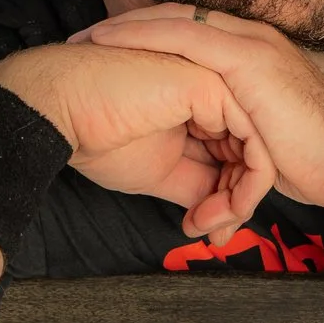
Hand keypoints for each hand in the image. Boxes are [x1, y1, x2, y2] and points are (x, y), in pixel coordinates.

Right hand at [0, 43, 273, 240]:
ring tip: (208, 225)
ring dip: (239, 202)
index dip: (229, 198)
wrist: (63, 113)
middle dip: (237, 204)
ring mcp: (220, 86)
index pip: (234, 154)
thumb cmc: (100, 137)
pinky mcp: (218, 90)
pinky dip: (244, 189)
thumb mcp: (163, 173)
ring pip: (260, 154)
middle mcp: (217, 92)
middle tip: (213, 236)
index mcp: (201, 105)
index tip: (208, 232)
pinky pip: (255, 149)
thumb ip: (199, 187)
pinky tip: (215, 211)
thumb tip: (222, 214)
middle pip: (251, 155)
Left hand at [71, 7, 323, 207]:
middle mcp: (251, 40)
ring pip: (174, 21)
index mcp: (254, 54)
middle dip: (125, 27)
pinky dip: (143, 36)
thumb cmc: (312, 159)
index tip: (105, 48)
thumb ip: (229, 131)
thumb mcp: (259, 138)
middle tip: (80, 39)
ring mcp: (250, 45)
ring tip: (85, 40)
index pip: (190, 31)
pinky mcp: (246, 59)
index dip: (147, 34)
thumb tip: (201, 155)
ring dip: (125, 29)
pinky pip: (183, 38)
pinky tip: (110, 42)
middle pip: (175, 18)